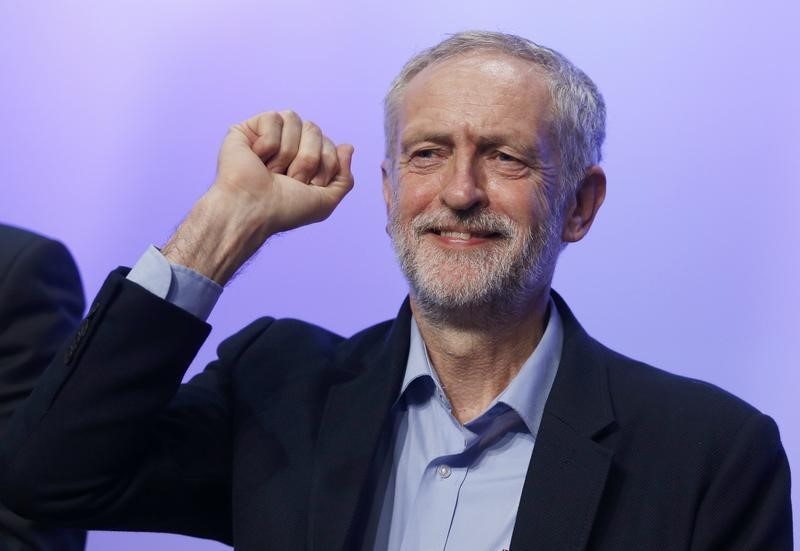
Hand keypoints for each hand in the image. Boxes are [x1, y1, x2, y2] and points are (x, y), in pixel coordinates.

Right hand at [163, 110, 353, 284]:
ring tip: (271, 171)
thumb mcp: (326, 201)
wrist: (253, 209)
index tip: (307, 186)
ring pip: (295, 120)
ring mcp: (268, 135)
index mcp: (306, 159)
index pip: (330, 144)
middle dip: (307, 159)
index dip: (325, 165)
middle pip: (314, 129)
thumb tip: (348, 146)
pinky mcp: (248, 129)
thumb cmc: (286, 210)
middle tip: (287, 179)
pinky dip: (268, 144)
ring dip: (287, 153)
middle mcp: (289, 144)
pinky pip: (273, 119)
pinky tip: (256, 158)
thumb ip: (344, 178)